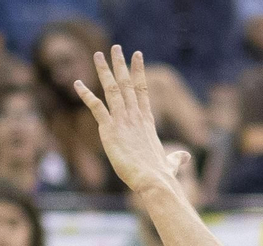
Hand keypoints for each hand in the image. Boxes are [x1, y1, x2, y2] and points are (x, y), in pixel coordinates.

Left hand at [74, 47, 191, 195]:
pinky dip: (85, 94)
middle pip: (127, 83)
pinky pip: (95, 106)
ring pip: (112, 88)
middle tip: (116, 48)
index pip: (142, 90)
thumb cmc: (161, 176)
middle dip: (121, 64)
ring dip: (104, 70)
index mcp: (147, 121)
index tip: (137, 55)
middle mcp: (135, 115)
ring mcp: (122, 120)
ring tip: (99, 54)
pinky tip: (76, 83)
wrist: (153, 180)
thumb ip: (177, 158)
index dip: (139, 71)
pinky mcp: (109, 129)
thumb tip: (185, 157)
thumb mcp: (171, 163)